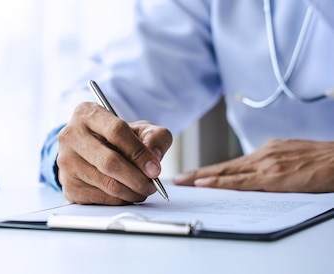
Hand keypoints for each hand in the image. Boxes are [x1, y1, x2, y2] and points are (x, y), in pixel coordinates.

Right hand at [56, 102, 172, 204]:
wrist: (89, 152)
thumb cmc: (116, 139)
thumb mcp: (140, 129)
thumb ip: (155, 137)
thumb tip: (155, 157)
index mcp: (87, 114)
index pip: (116, 131)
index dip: (139, 153)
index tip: (155, 168)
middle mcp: (71, 135)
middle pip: (109, 162)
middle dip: (137, 178)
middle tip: (151, 185)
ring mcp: (66, 161)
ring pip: (107, 183)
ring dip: (131, 192)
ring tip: (142, 190)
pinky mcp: (68, 184)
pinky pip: (101, 198)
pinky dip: (120, 200)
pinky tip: (126, 193)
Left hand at [173, 139, 333, 191]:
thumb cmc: (324, 161)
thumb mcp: (294, 157)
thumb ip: (275, 164)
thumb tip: (260, 174)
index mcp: (268, 151)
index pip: (233, 163)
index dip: (212, 169)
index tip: (194, 174)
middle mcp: (263, 155)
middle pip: (224, 166)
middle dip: (199, 173)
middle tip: (179, 178)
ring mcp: (266, 164)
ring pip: (227, 172)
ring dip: (202, 177)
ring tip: (184, 182)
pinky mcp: (273, 176)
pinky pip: (241, 181)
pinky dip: (220, 182)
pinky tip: (205, 184)